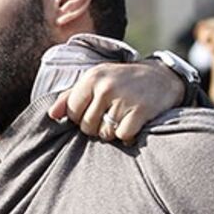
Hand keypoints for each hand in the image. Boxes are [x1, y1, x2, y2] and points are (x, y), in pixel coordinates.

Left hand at [48, 60, 184, 143]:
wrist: (162, 78)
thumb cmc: (122, 82)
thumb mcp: (96, 80)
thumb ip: (70, 96)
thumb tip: (51, 114)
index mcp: (92, 77)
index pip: (71, 112)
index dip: (80, 118)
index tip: (93, 111)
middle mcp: (106, 86)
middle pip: (87, 127)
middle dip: (97, 127)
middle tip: (110, 115)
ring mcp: (124, 99)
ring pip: (105, 134)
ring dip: (113, 132)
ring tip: (122, 118)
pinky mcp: (141, 111)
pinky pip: (123, 136)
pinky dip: (128, 135)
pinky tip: (134, 123)